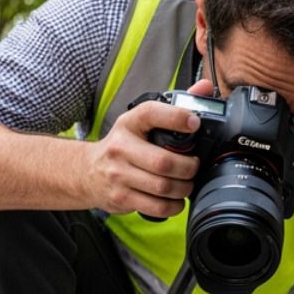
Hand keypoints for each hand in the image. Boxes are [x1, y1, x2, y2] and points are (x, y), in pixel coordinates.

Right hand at [83, 98, 201, 216]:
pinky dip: (173, 206)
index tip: (194, 123)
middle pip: (163, 162)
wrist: (87, 172)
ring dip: (183, 188)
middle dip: (188, 168)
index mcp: (129, 124)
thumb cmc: (122, 146)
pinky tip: (175, 200)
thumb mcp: (140, 123)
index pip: (151, 114)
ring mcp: (118, 175)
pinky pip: (156, 206)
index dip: (176, 117)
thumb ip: (174, 106)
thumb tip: (205, 87)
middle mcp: (120, 148)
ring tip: (187, 184)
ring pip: (162, 187)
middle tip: (194, 167)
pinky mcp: (121, 197)